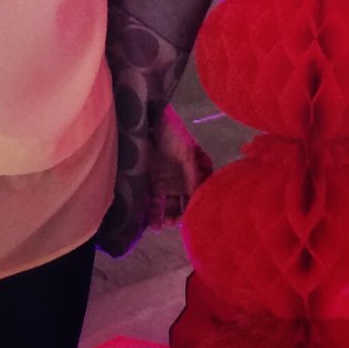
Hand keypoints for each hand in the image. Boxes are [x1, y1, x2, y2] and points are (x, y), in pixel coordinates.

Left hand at [145, 106, 212, 229]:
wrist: (148, 122)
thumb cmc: (172, 134)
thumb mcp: (186, 152)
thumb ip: (193, 173)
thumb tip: (199, 195)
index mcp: (191, 172)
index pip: (196, 194)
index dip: (194, 206)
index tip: (190, 216)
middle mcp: (179, 180)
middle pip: (181, 203)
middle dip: (178, 215)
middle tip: (172, 222)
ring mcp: (164, 182)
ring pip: (167, 205)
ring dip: (166, 217)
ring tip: (162, 225)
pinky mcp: (148, 183)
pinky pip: (152, 202)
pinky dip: (153, 214)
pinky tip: (152, 223)